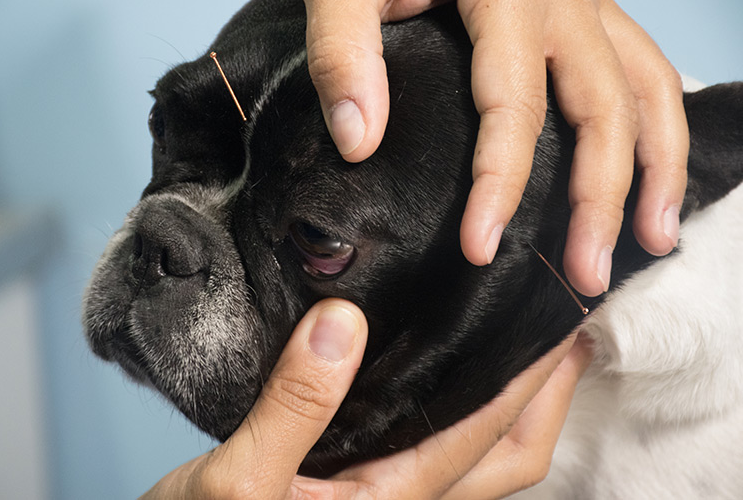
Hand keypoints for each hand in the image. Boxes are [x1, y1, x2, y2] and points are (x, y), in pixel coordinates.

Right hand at [140, 299, 592, 498]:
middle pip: (507, 459)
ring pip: (477, 460)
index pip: (486, 434)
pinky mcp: (358, 493)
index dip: (534, 381)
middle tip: (569, 335)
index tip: (561, 325)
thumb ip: (293, 405)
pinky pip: (435, 451)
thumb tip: (343, 323)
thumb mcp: (237, 482)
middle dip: (549, 400)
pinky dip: (462, 412)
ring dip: (512, 407)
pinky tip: (445, 375)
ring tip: (524, 349)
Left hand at [296, 0, 688, 296]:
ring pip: (646, 84)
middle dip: (601, 198)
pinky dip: (653, 119)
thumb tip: (358, 141)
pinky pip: (638, 63)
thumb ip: (343, 49)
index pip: (514, 102)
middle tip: (588, 274)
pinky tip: (650, 164)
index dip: (501, 182)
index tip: (481, 247)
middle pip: (605, 105)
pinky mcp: (582, 2)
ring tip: (653, 236)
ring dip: (656, 165)